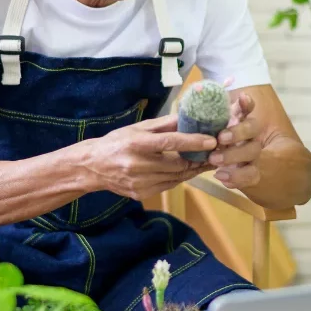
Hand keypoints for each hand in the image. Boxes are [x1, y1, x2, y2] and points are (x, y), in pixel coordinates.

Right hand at [82, 114, 215, 200]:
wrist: (93, 167)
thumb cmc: (117, 142)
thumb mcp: (137, 128)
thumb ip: (163, 124)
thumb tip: (188, 117)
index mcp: (136, 144)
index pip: (169, 143)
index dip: (192, 142)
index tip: (211, 141)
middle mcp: (138, 165)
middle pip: (177, 164)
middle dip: (199, 159)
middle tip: (217, 152)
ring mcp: (140, 182)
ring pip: (176, 177)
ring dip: (194, 170)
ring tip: (207, 161)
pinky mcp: (141, 193)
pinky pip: (168, 185)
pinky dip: (180, 178)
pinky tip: (188, 170)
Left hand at [208, 93, 262, 189]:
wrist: (223, 169)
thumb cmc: (208, 143)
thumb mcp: (204, 130)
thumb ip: (203, 117)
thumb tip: (195, 95)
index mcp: (239, 120)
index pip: (247, 108)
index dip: (246, 103)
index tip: (242, 98)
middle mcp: (250, 134)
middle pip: (253, 128)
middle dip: (238, 132)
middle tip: (221, 138)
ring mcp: (253, 153)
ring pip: (253, 151)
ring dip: (234, 155)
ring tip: (214, 160)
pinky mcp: (252, 172)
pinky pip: (250, 175)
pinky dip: (236, 177)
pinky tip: (221, 177)